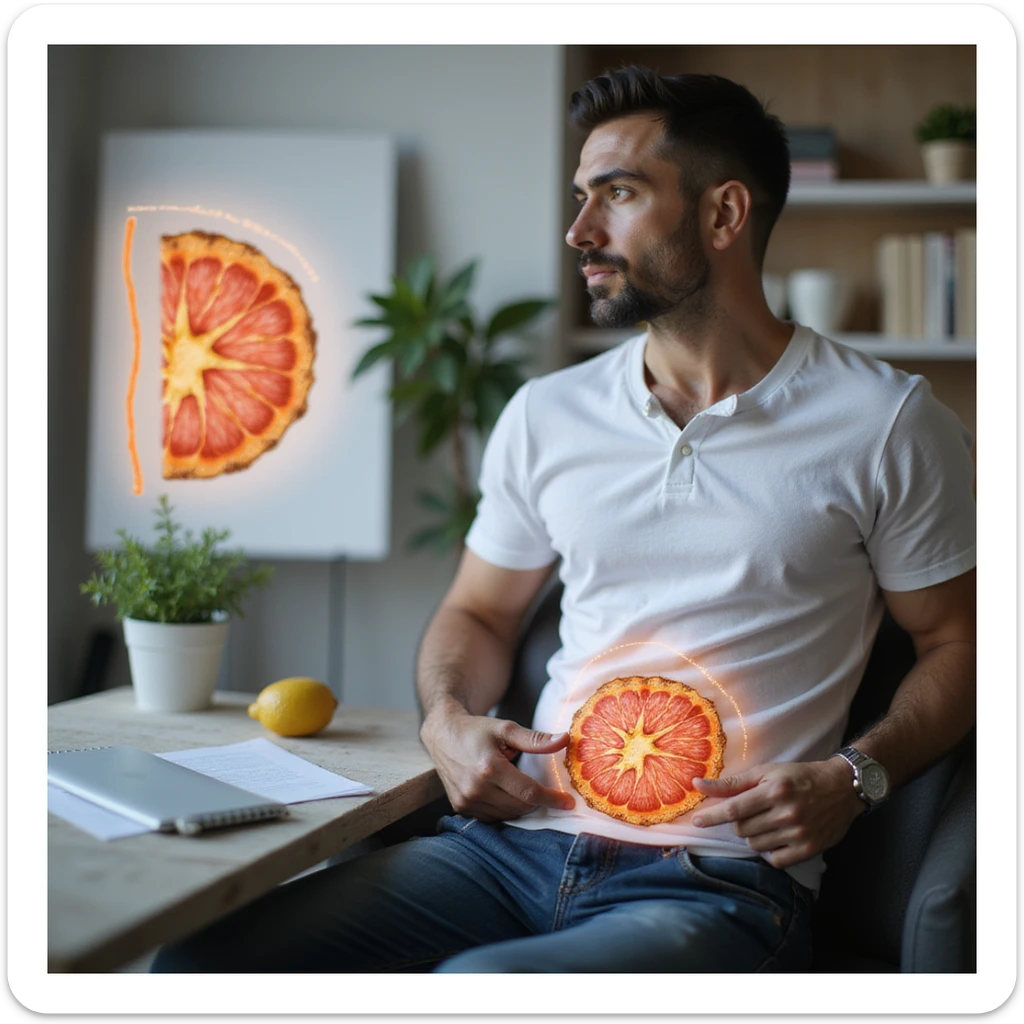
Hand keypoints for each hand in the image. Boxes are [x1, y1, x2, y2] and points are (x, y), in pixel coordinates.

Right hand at [421, 709, 574, 821]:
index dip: (551, 799)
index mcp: (490, 768)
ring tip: (520, 786)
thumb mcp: (506, 729)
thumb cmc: (476, 730)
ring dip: (520, 805)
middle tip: (545, 789)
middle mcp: (476, 788)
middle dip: (537, 800)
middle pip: (520, 806)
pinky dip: (504, 809)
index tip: (568, 803)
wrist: (442, 734)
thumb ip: (535, 739)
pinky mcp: (460, 807)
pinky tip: (505, 794)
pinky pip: (492, 817)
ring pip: (507, 815)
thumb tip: (565, 740)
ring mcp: (466, 801)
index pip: (529, 792)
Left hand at [690, 759, 865, 869]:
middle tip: (752, 811)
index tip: (696, 822)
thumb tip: (697, 784)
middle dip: (739, 822)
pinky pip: (774, 860)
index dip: (712, 816)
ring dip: (753, 836)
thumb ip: (732, 783)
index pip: (734, 808)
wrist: (841, 788)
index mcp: (774, 790)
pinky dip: (769, 851)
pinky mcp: (809, 849)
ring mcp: (799, 833)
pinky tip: (777, 837)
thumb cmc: (798, 776)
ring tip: (767, 821)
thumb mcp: (766, 772)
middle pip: (742, 829)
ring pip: (755, 845)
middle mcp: (786, 813)